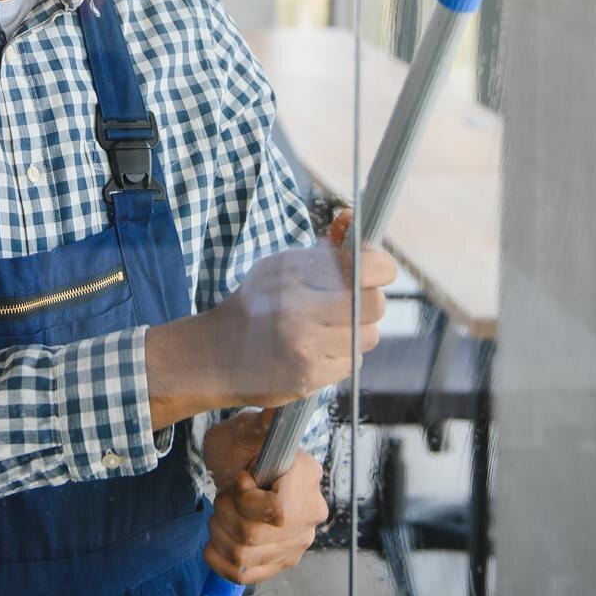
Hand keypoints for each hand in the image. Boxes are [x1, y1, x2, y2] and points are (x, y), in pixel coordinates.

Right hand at [145, 209, 397, 424]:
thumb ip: (320, 252)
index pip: (365, 267)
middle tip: (351, 304)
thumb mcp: (277, 268)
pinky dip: (341, 357)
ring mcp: (305, 346)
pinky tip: (316, 351)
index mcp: (292, 273)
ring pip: (368, 336)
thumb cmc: (252, 308)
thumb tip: (353, 219)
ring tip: (327, 331)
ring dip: (355, 333)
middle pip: (374, 304)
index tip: (379, 272)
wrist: (214, 356)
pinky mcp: (310, 376)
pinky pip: (353, 363)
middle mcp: (299, 308)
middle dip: (369, 303)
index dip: (381, 269)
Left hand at [200, 409, 328, 585]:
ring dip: (219, 534)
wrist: (240, 463)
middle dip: (224, 514)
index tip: (240, 480)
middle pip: (254, 537)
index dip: (246, 500)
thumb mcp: (246, 429)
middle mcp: (310, 513)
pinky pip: (245, 575)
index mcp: (307, 477)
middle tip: (224, 496)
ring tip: (220, 513)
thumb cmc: (241, 444)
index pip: (277, 511)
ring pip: (244, 557)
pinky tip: (213, 544)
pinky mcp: (281, 559)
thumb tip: (273, 413)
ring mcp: (297, 540)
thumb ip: (260, 426)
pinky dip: (220, 562)